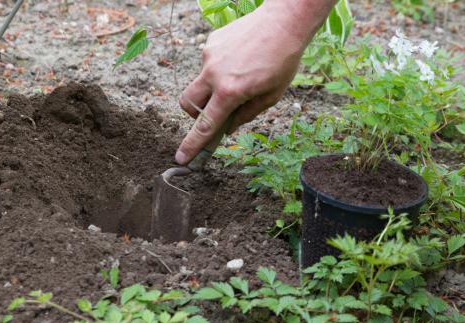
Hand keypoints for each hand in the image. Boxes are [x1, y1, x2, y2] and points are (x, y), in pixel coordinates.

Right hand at [175, 3, 308, 164]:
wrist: (283, 22)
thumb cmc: (283, 61)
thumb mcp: (271, 95)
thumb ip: (246, 115)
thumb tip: (227, 128)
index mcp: (230, 92)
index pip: (204, 126)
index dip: (192, 145)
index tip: (181, 158)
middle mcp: (213, 74)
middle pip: (187, 103)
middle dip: (194, 114)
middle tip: (212, 112)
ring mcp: (209, 56)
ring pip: (200, 81)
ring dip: (213, 87)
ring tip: (242, 74)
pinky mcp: (211, 42)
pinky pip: (210, 62)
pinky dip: (221, 67)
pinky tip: (242, 57)